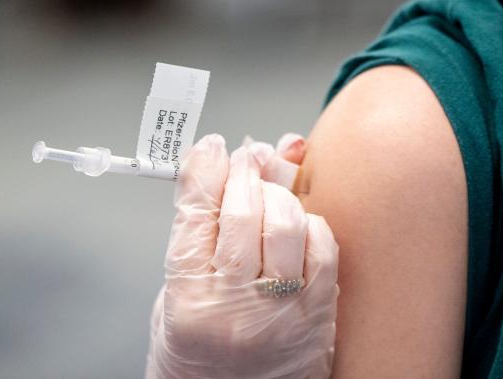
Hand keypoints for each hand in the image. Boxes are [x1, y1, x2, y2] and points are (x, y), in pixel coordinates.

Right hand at [145, 132, 337, 378]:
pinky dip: (311, 223)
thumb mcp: (178, 297)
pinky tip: (298, 223)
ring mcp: (281, 312)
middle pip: (243, 212)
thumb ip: (202, 234)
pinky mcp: (318, 315)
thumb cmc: (200, 354)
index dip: (203, 170)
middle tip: (243, 158)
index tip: (210, 148)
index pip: (195, 216)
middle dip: (242, 172)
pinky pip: (323, 247)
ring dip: (277, 192)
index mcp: (188, 303)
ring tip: (267, 190)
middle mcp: (235, 308)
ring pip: (286, 222)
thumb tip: (235, 159)